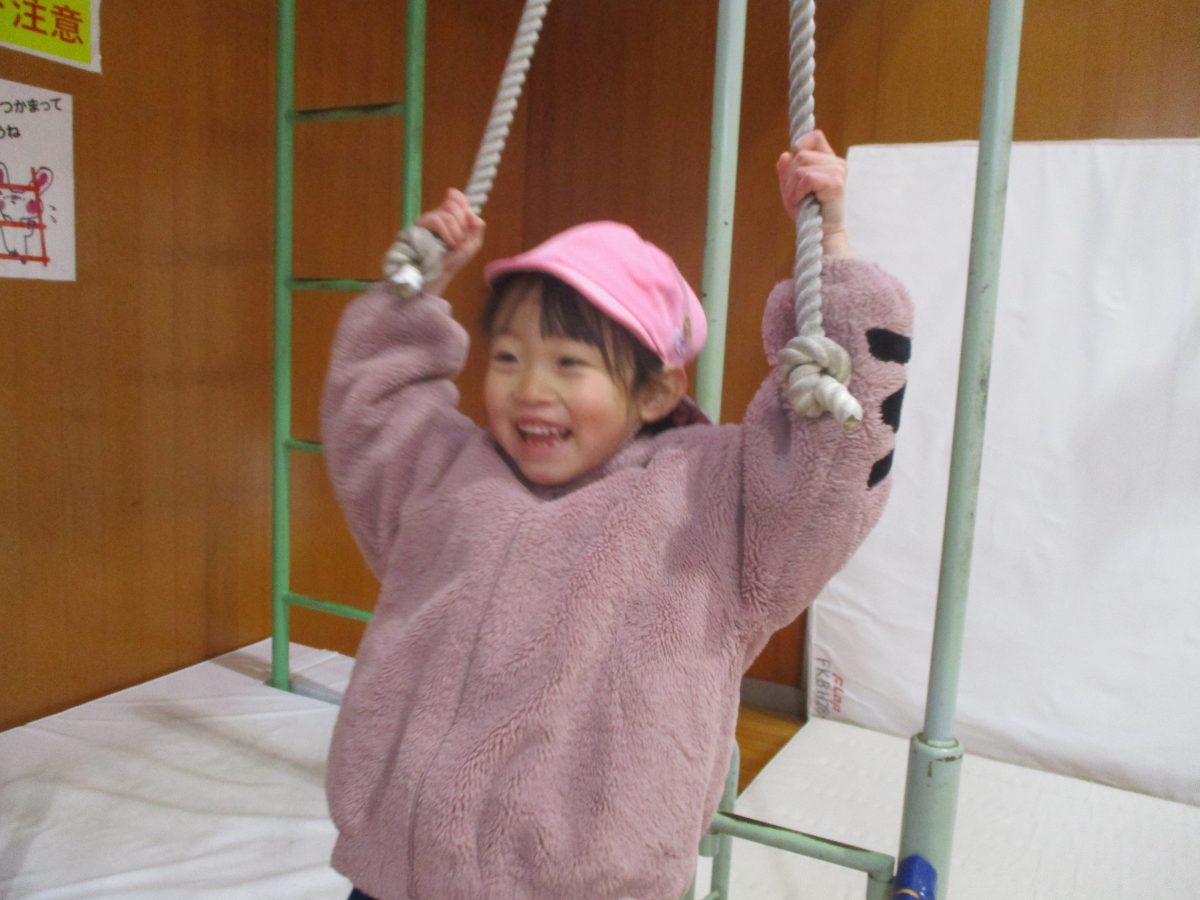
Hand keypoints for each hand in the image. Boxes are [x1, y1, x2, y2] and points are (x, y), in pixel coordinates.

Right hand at [416, 188, 485, 292]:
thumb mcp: (472, 244)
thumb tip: (473, 214)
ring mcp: (429, 219)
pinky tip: (449, 243)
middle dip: (462, 222)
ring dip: (456, 231)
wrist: (440, 273)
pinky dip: (447, 232)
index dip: (462, 201)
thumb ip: (477, 227)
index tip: (468, 219)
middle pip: (453, 203)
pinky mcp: (421, 226)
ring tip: (454, 244)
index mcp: (451, 215)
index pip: (455, 196)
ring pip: (447, 212)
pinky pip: (436, 220)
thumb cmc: (455, 259)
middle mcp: (439, 214)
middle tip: (461, 238)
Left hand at [777, 130, 849, 256]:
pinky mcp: (836, 183)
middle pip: (801, 154)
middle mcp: (836, 163)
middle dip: (789, 177)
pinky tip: (802, 202)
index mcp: (828, 160)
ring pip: (801, 166)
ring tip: (798, 201)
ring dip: (792, 187)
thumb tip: (785, 155)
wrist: (820, 234)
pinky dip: (798, 191)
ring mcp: (838, 171)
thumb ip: (787, 171)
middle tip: (794, 196)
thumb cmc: (807, 212)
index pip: (815, 136)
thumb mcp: (791, 188)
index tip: (793, 163)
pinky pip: (807, 178)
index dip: (800, 144)